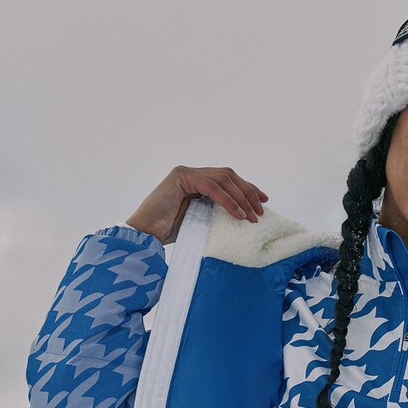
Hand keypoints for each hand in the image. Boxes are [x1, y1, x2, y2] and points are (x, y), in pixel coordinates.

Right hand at [126, 165, 266, 243]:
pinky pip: (212, 187)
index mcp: (195, 181)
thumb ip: (215, 210)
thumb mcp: (200, 219)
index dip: (246, 189)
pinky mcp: (180, 177)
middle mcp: (190, 173)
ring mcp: (185, 173)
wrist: (145, 235)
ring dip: (241, 198)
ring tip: (251, 216)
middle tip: (261, 210)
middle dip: (248, 192)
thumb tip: (243, 215)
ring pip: (223, 179)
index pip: (227, 180)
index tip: (263, 201)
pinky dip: (228, 201)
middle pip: (228, 175)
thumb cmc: (168, 232)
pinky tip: (238, 214)